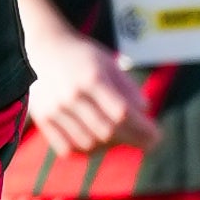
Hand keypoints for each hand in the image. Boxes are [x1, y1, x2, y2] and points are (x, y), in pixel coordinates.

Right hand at [26, 26, 158, 155]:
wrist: (44, 48)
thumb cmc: (83, 56)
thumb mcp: (108, 63)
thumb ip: (127, 86)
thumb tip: (145, 109)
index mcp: (91, 78)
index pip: (121, 112)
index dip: (142, 128)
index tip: (156, 136)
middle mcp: (72, 95)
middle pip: (107, 130)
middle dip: (132, 140)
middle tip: (148, 143)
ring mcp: (55, 109)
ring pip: (88, 143)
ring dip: (110, 147)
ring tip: (121, 139)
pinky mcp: (42, 118)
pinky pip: (66, 148)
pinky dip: (84, 151)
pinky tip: (97, 144)